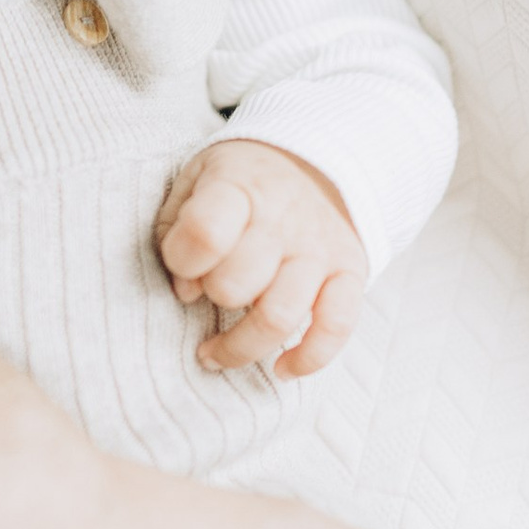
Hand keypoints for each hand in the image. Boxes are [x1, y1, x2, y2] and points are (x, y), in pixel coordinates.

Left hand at [156, 137, 365, 375]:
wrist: (315, 160)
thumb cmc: (241, 181)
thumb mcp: (196, 179)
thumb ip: (178, 228)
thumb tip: (186, 291)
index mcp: (240, 187)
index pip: (206, 233)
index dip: (182, 261)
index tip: (182, 266)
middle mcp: (284, 220)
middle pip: (236, 285)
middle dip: (212, 297)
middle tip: (207, 292)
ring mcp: (320, 249)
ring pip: (279, 316)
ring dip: (240, 346)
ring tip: (215, 353)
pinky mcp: (350, 274)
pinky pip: (336, 328)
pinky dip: (309, 359)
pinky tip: (282, 368)